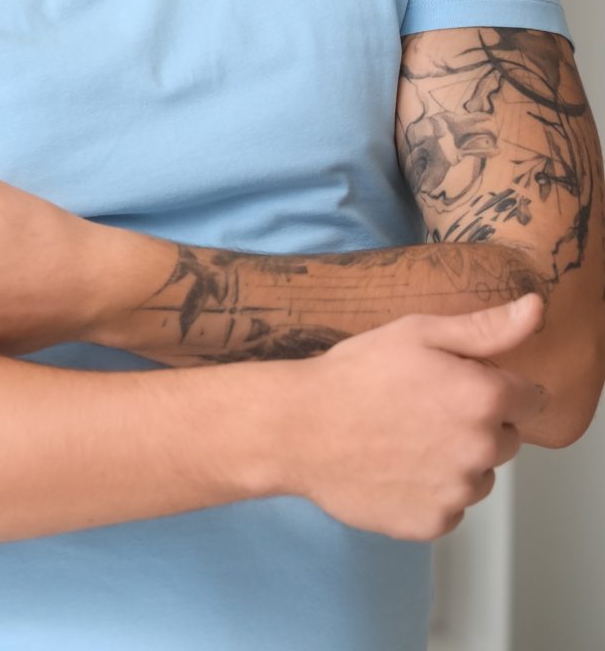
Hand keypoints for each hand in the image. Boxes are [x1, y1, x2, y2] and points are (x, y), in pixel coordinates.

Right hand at [283, 294, 547, 539]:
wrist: (297, 429)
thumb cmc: (352, 376)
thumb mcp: (415, 333)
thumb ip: (485, 327)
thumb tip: (536, 309)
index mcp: (485, 398)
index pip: (529, 399)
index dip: (494, 388)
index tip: (455, 386)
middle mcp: (482, 449)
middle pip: (506, 439)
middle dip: (475, 426)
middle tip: (420, 412)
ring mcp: (458, 492)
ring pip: (477, 476)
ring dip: (454, 463)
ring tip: (402, 443)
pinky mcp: (434, 522)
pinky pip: (448, 507)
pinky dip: (428, 493)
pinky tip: (393, 470)